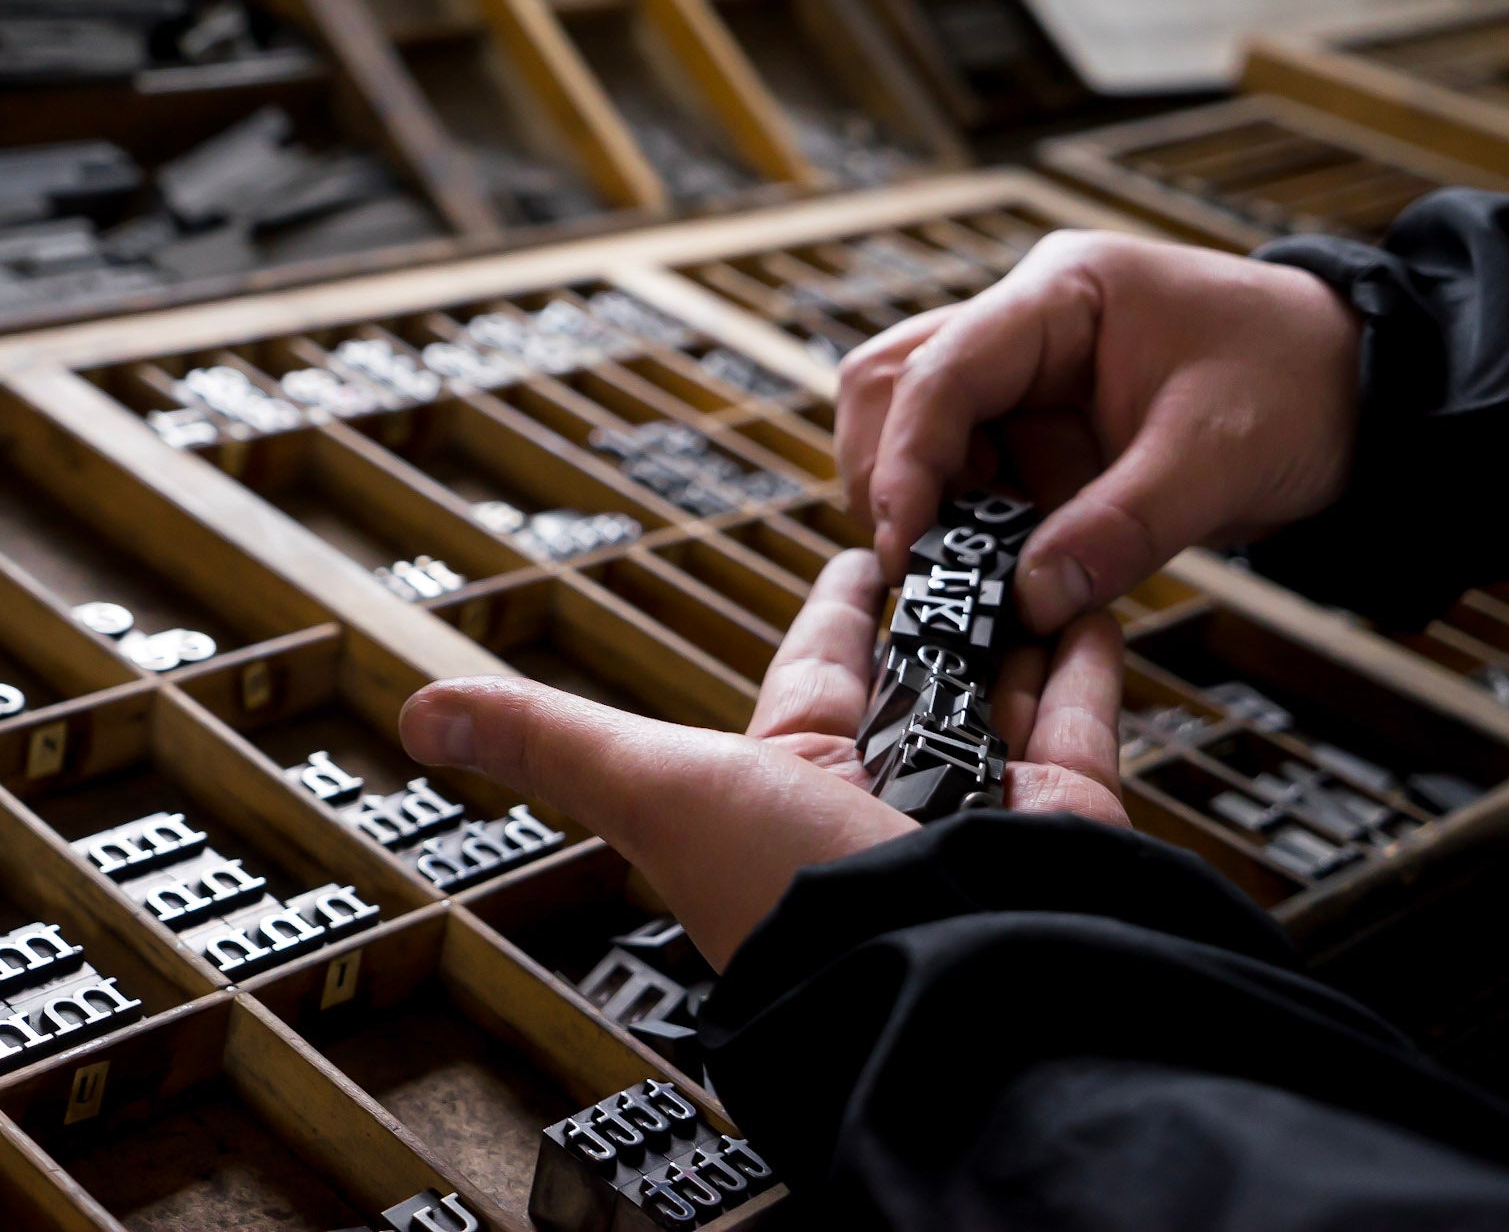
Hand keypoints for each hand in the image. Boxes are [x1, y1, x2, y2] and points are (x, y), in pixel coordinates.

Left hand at [397, 550, 1125, 969]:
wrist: (936, 985)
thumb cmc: (790, 898)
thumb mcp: (653, 788)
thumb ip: (551, 740)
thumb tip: (417, 714)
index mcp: (790, 780)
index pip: (820, 669)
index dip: (840, 612)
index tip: (861, 557)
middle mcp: (884, 795)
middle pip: (918, 676)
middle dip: (939, 608)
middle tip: (968, 523)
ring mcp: (981, 808)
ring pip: (1002, 692)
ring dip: (1015, 622)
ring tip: (1037, 542)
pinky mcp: (1070, 821)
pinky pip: (1083, 724)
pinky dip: (1088, 663)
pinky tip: (1090, 600)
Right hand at [837, 231, 1363, 632]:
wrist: (1360, 392)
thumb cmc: (1299, 388)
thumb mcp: (1219, 459)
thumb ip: (1121, 529)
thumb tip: (1028, 600)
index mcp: (1060, 296)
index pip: (939, 368)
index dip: (907, 459)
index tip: (904, 544)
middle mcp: (1022, 323)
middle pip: (890, 382)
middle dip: (888, 472)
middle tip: (915, 560)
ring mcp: (1021, 374)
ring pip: (910, 424)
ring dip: (919, 499)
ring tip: (959, 566)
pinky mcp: (1033, 426)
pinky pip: (962, 469)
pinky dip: (958, 520)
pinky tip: (989, 565)